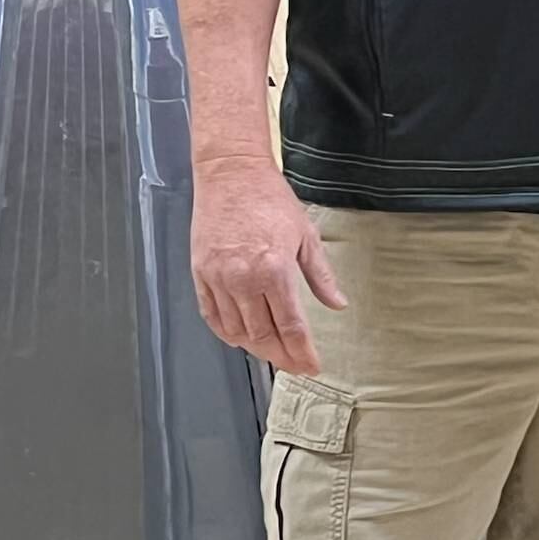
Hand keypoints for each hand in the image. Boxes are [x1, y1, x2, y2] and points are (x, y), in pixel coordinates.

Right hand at [191, 156, 346, 374]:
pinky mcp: (200, 273)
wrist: (232, 174)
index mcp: (275, 269)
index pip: (291, 326)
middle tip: (294, 365)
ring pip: (236, 331)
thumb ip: (320, 275)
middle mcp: (244, 279)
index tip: (312, 365)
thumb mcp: (306, 234)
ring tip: (272, 353)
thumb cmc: (270, 199)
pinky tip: (240, 338)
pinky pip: (212, 315)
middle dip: (281, 356)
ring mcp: (218, 278)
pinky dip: (226, 333)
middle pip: (262, 335)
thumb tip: (338, 304)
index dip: (302, 351)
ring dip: (255, 348)